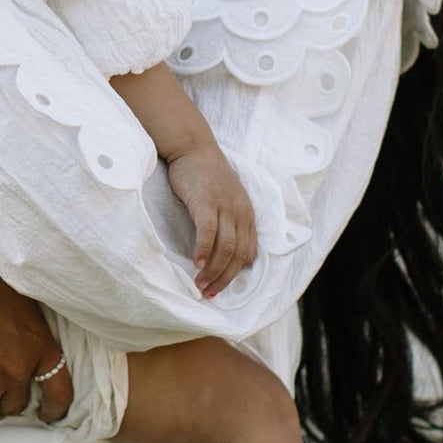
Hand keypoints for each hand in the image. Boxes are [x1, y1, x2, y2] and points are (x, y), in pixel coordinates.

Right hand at [165, 145, 258, 296]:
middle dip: (224, 279)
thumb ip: (229, 223)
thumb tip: (220, 253)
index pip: (249, 253)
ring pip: (225, 248)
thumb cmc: (206, 177)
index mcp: (247, 215)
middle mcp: (241, 213)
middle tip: (209, 294)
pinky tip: (197, 264)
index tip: (220, 286)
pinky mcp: (206, 202)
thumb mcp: (226, 200)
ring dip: (213, 271)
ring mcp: (225, 207)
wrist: (194, 148)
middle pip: (238, 255)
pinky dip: (204, 251)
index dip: (236, 274)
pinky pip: (208, 232)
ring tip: (200, 285)